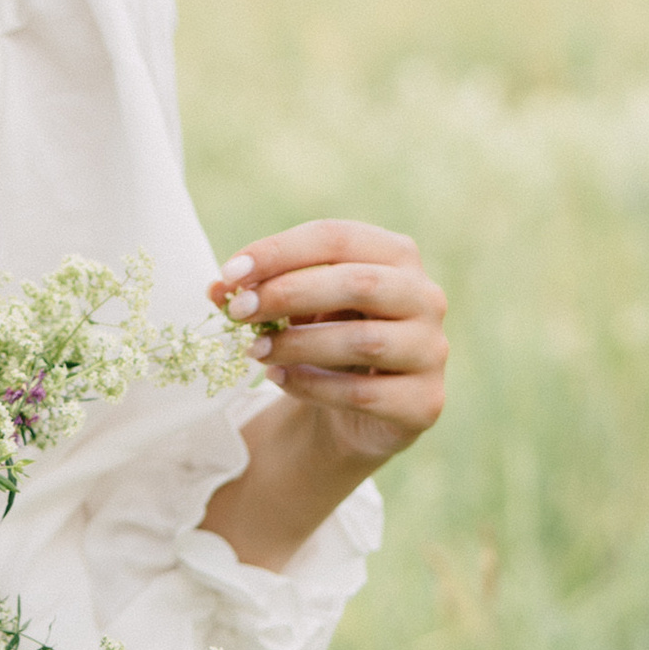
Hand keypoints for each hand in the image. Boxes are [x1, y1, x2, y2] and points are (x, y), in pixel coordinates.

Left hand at [200, 221, 448, 575]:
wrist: (355, 411)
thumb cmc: (324, 339)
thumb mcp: (291, 309)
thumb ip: (258, 293)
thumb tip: (217, 289)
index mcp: (396, 256)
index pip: (337, 238)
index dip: (280, 251)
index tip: (231, 272)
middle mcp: (425, 297)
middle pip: (359, 283)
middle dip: (289, 293)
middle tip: (239, 311)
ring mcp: (431, 350)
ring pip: (363, 341)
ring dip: (297, 344)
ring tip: (253, 351)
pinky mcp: (425, 402)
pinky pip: (363, 393)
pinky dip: (311, 386)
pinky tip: (279, 379)